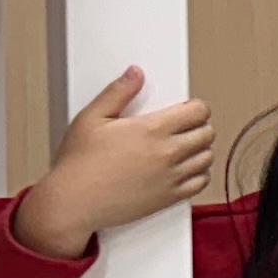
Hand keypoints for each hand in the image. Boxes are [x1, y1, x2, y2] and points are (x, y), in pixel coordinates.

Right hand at [13, 67, 212, 259]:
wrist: (71, 203)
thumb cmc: (77, 164)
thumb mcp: (91, 118)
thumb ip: (118, 92)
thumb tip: (135, 73)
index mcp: (152, 129)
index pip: (198, 111)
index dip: (195, 107)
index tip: (187, 109)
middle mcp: (167, 153)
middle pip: (207, 133)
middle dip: (199, 126)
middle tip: (185, 127)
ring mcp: (171, 177)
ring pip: (207, 157)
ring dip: (200, 149)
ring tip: (185, 147)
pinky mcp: (169, 198)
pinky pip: (201, 183)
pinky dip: (199, 174)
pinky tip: (186, 169)